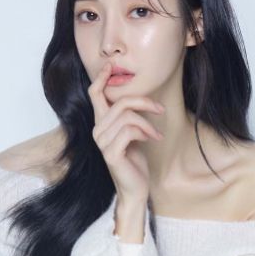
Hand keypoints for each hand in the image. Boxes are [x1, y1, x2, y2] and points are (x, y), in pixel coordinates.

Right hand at [88, 60, 164, 202]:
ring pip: (127, 116)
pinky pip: (129, 130)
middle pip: (119, 102)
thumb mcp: (133, 135)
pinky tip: (153, 139)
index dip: (101, 78)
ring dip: (147, 122)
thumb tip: (137, 99)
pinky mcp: (110, 153)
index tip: (110, 66)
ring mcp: (102, 142)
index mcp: (101, 124)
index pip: (94, 95)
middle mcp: (97, 131)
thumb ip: (129, 118)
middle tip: (160, 109)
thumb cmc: (135, 162)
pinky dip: (145, 132)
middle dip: (143, 102)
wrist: (135, 190)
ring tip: (155, 134)